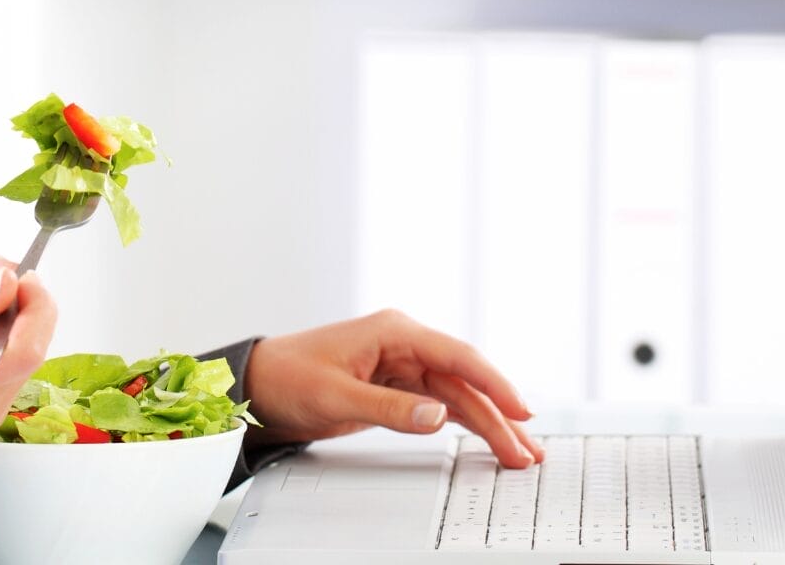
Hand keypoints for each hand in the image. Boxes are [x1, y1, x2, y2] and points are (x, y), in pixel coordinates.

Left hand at [240, 309, 544, 468]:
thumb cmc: (288, 377)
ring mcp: (402, 364)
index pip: (457, 356)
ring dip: (487, 422)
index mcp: (393, 331)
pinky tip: (487, 437)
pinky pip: (440, 402)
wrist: (259, 384)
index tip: (520, 410)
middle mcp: (404, 343)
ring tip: (517, 453)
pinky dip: (464, 421)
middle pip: (464, 380)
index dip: (494, 383)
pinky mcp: (396, 386)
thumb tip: (438, 415)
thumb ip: (389, 408)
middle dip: (498, 415)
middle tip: (525, 449)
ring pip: (457, 395)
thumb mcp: (336, 397)